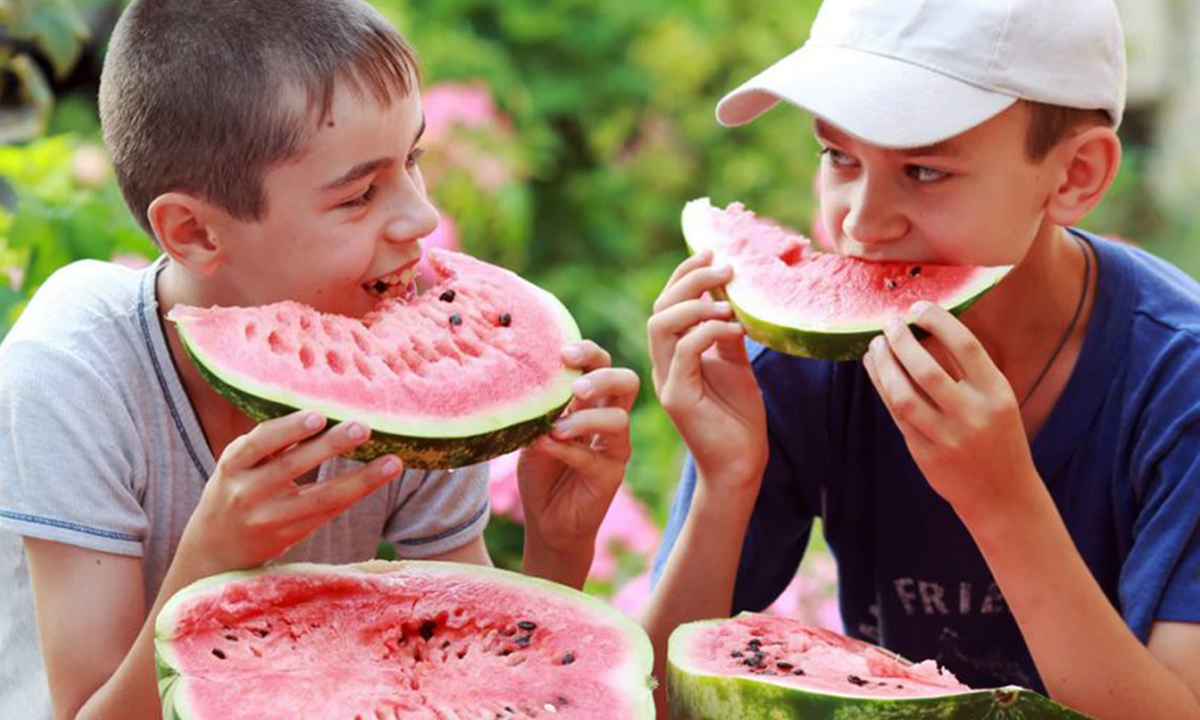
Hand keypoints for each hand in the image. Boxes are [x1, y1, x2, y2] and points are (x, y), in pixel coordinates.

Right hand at [177, 412, 402, 576]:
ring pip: (320, 498)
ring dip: (360, 479)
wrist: (214, 550)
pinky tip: (379, 479)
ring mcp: (270, 519)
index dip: (288, 429)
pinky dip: (355, 494)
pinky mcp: (290, 536)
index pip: (259, 443)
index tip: (318, 415)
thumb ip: (270, 442)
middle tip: (363, 426)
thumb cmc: (235, 490)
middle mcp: (247, 493)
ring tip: (392, 462)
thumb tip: (321, 409)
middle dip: (330, 446)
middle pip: (292, 467)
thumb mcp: (239, 464)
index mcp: (233, 465)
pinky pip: (328, 513)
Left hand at [518, 340, 638, 556]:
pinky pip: (594, 456)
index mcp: (591, 401)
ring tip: (555, 428)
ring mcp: (614, 447)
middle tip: (577, 386)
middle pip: (626, 382)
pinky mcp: (610, 475)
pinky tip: (545, 445)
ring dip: (584, 419)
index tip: (563, 354)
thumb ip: (540, 409)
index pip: (602, 363)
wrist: (546, 519)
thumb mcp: (534, 431)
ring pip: (618, 419)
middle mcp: (608, 418)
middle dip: (603, 376)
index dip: (589, 352)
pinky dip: (568, 449)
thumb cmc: (542, 470)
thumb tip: (530, 382)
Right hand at [648, 250, 766, 490]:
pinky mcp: (677, 398)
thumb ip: (726, 331)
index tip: (713, 253)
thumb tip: (731, 294)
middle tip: (725, 268)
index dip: (684, 273)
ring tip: (728, 301)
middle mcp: (663, 364)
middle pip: (659, 308)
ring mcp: (666, 380)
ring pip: (660, 326)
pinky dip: (709, 332)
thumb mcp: (736, 364)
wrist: (740, 465)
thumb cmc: (738, 417)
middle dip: (690, 280)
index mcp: (672, 354)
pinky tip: (736, 329)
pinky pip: (684, 353)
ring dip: (695, 305)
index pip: (666, 303)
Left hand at [862, 302, 1037, 519]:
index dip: (938, 321)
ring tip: (875, 346)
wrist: (1002, 495)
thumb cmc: (997, 435)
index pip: (966, 347)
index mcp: (997, 394)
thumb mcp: (995, 399)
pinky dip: (882, 387)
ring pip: (903, 395)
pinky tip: (875, 369)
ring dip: (884, 366)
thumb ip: (965, 369)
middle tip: (889, 324)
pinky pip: (897, 415)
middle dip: (901, 342)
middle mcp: (974, 415)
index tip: (918, 307)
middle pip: (926, 370)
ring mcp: (947, 438)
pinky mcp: (925, 455)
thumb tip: (924, 330)